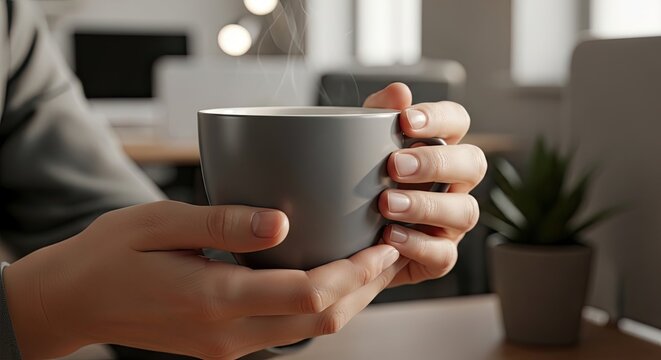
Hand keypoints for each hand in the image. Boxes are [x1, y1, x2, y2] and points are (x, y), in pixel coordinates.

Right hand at [4, 201, 403, 358]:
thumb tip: (282, 222)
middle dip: (365, 289)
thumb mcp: (160, 223)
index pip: (308, 293)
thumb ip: (224, 224)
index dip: (355, 272)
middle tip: (390, 252)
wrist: (74, 302)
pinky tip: (327, 276)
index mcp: (214, 298)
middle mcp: (228, 332)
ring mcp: (228, 345)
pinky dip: (318, 306)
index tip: (382, 245)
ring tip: (370, 263)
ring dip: (347, 299)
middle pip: (321, 319)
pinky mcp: (224, 344)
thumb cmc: (111, 255)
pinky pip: (287, 330)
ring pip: (310, 330)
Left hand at [364, 83, 486, 286]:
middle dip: (436, 163)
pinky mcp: (439, 257)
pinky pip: (444, 254)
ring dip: (426, 205)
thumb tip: (399, 92)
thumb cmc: (357, 184)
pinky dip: (418, 245)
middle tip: (395, 165)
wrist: (339, 239)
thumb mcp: (358, 147)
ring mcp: (451, 223)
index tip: (407, 121)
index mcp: (439, 148)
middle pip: (474, 164)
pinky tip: (389, 237)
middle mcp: (454, 183)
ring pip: (465, 211)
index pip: (457, 121)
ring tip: (387, 204)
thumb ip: (376, 117)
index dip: (440, 118)